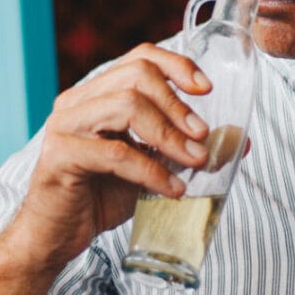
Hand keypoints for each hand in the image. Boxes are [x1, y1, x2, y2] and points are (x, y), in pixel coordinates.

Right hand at [14, 44, 211, 270]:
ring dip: (169, 134)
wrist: (55, 237)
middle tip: (202, 135)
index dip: (177, 66)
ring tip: (195, 161)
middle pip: (136, 75)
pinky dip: (152, 171)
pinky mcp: (59, 156)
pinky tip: (172, 189)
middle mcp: (77, 101)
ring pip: (126, 106)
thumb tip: (239, 140)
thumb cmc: (100, 196)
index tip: (206, 89)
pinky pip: (116, 153)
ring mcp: (65, 125)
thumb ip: (186, 148)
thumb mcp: (152, 166)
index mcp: (97, 93)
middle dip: (177, 104)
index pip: (140, 58)